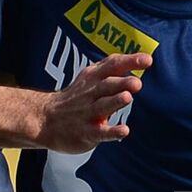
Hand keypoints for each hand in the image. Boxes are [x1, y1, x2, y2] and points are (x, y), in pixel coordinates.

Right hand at [34, 53, 149, 153]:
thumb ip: (113, 69)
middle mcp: (90, 93)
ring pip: (102, 106)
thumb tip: (144, 59)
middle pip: (106, 85)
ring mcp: (87, 113)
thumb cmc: (76, 97)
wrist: (44, 119)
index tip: (147, 60)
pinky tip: (124, 131)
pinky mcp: (86, 132)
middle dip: (121, 83)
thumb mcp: (89, 78)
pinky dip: (112, 131)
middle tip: (137, 82)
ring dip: (115, 102)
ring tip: (127, 98)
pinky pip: (100, 132)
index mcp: (93, 77)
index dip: (129, 61)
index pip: (112, 65)